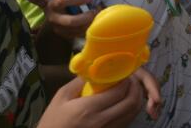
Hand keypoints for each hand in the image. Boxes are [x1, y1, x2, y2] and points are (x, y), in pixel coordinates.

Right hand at [36, 70, 159, 127]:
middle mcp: (102, 121)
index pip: (118, 91)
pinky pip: (127, 121)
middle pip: (131, 102)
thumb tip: (94, 68)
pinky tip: (125, 103)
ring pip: (133, 113)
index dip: (125, 79)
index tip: (123, 72)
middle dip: (135, 87)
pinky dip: (131, 110)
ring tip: (131, 89)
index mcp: (89, 109)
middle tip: (131, 79)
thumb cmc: (53, 121)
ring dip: (136, 98)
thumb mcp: (61, 97)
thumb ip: (79, 81)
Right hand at [45, 0, 97, 39]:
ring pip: (76, 30)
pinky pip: (78, 34)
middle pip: (70, 21)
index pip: (62, 1)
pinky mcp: (64, 34)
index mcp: (52, 4)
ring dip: (89, 23)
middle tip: (94, 11)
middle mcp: (53, 18)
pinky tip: (92, 21)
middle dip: (85, 17)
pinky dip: (88, 28)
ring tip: (96, 15)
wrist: (56, 8)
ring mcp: (58, 28)